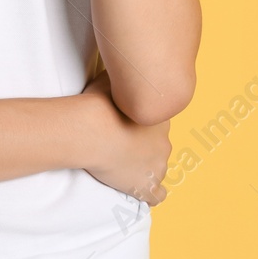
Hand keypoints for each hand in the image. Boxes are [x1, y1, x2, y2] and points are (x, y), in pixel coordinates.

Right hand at [80, 69, 171, 204]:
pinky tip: (141, 191)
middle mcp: (164, 140)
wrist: (93, 130)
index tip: (126, 124)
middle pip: (159, 144)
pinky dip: (150, 193)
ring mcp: (157, 165)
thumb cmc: (99, 101)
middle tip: (121, 143)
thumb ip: (121, 78)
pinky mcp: (146, 185)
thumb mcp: (111, 78)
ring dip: (145, 166)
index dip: (142, 124)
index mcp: (160, 116)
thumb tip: (121, 63)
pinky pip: (157, 194)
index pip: (157, 122)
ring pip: (158, 167)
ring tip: (125, 166)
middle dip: (144, 145)